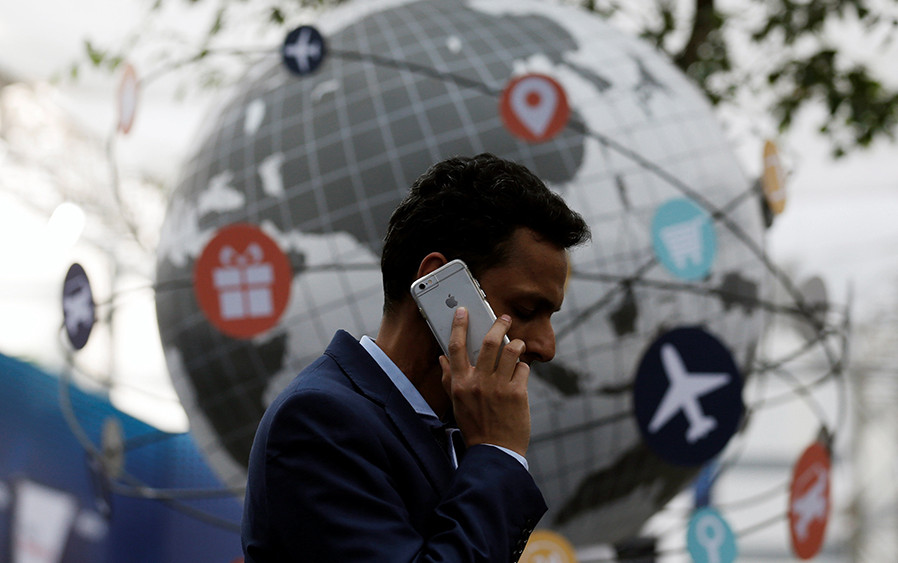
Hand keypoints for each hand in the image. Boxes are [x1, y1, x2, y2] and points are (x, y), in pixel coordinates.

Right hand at [439, 307, 531, 456]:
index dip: (459, 326)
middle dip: (499, 325)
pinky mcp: (517, 394)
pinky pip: (523, 369)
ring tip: (518, 345)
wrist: (493, 451)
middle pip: (489, 343)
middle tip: (505, 318)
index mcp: (460, 383)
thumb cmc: (474, 426)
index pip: (456, 348)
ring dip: (517, 344)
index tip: (464, 311)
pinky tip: (521, 373)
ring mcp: (498, 387)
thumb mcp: (456, 403)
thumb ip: (449, 378)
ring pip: (512, 352)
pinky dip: (523, 367)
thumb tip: (442, 358)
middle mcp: (478, 382)